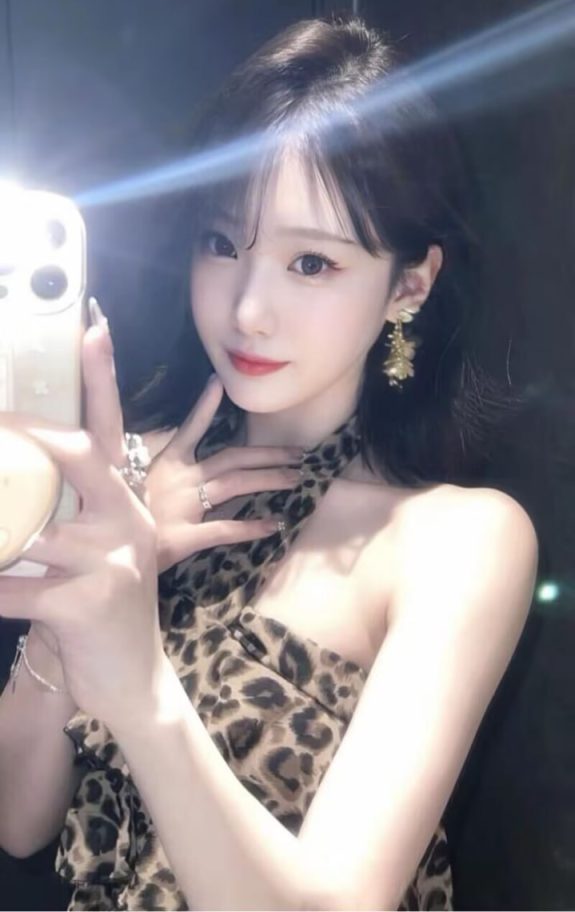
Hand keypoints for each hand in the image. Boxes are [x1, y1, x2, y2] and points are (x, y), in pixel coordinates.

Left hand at [0, 319, 160, 725]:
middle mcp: (126, 522)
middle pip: (82, 457)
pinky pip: (17, 588)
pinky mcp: (88, 604)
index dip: (102, 376)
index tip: (91, 327)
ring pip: (34, 530)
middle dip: (30, 437)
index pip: (111, 428)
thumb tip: (23, 477)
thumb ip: (70, 510)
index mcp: (125, 502)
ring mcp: (111, 561)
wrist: (135, 680)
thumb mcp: (100, 550)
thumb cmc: (103, 607)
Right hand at [143, 375, 303, 573]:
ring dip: (268, 479)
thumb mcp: (140, 486)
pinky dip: (250, 527)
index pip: (190, 428)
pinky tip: (274, 525)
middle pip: (231, 457)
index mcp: (168, 464)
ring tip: (295, 479)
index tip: (218, 382)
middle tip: (298, 454)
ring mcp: (183, 506)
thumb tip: (192, 468)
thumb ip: (165, 475)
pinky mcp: (184, 535)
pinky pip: (224, 529)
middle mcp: (179, 479)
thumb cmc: (126, 519)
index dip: (205, 405)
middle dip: (267, 453)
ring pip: (234, 484)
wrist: (107, 551)